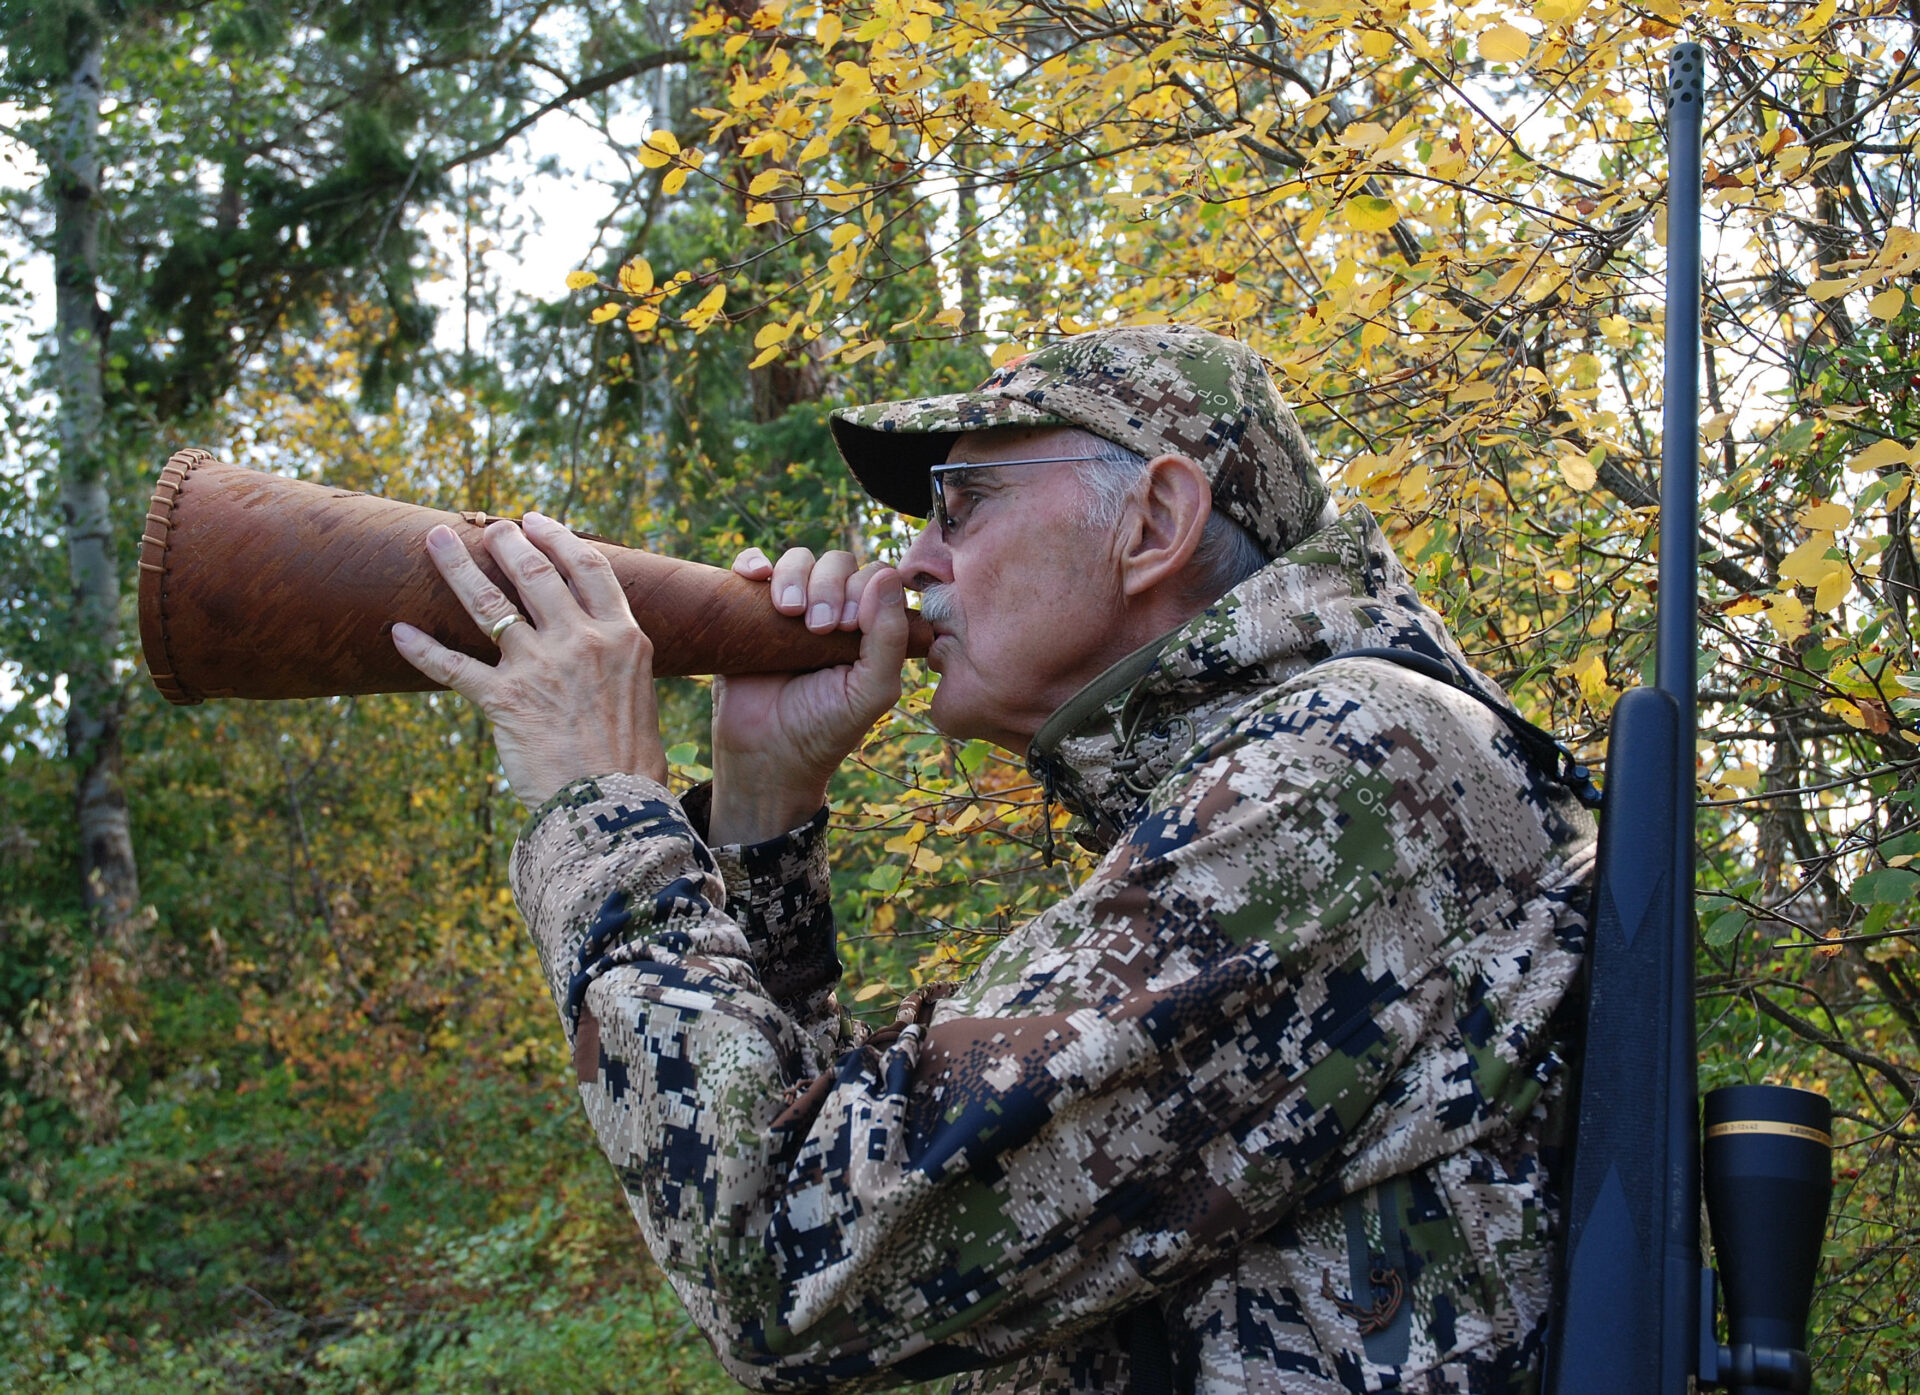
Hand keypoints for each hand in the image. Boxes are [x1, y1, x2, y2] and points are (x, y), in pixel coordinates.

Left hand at [391, 513, 668, 808]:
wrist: (611, 807)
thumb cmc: (631, 760)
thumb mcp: (638, 692)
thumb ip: (615, 659)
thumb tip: (597, 645)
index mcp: (622, 636)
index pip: (588, 567)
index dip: (559, 538)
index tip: (536, 521)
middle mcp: (581, 640)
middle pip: (535, 573)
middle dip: (507, 542)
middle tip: (490, 527)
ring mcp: (539, 666)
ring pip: (488, 604)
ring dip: (458, 567)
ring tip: (437, 540)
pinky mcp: (503, 699)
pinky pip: (453, 667)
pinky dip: (422, 649)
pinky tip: (399, 632)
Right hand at [708, 546, 908, 843]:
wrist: (765, 756)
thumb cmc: (825, 729)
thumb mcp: (871, 689)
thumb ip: (889, 637)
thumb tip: (888, 575)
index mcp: (869, 629)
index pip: (875, 578)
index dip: (865, 590)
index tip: (849, 628)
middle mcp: (832, 613)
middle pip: (837, 563)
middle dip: (829, 586)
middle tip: (819, 627)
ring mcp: (790, 611)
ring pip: (798, 560)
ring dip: (795, 575)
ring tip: (789, 612)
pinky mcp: (749, 613)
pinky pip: (752, 566)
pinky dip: (753, 562)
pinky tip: (754, 577)